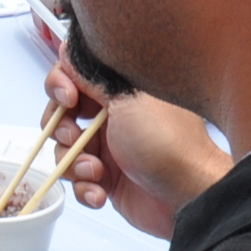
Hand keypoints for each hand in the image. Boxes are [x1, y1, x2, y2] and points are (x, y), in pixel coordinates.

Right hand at [42, 64, 226, 239]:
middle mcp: (112, 117)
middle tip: (75, 137)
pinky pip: (79, 181)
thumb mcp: (127, 101)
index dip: (62, 84)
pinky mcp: (109, 179)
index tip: (68, 99)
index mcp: (119, 91)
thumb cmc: (169, 144)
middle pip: (63, 114)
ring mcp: (109, 148)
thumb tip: (69, 54)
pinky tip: (99, 192)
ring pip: (67, 150)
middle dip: (62, 128)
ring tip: (95, 171)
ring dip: (73, 163)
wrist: (189, 195)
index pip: (75, 75)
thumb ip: (93, 78)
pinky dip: (84, 188)